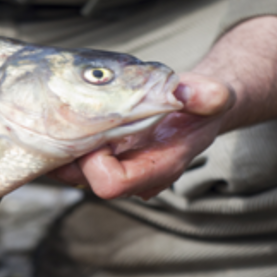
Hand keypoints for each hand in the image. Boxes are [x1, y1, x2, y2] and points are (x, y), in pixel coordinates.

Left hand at [48, 73, 234, 198]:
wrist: (197, 108)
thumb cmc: (204, 105)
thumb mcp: (213, 96)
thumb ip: (207, 96)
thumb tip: (183, 93)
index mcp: (159, 167)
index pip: (112, 184)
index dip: (96, 163)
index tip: (99, 131)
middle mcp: (134, 174)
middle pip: (84, 180)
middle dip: (72, 151)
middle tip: (71, 117)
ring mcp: (117, 165)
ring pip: (72, 170)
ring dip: (63, 145)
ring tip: (66, 113)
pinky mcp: (105, 154)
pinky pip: (73, 157)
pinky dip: (65, 140)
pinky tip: (68, 116)